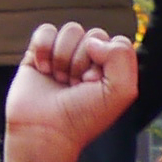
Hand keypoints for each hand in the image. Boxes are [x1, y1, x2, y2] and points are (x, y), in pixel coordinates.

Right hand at [4, 22, 139, 161]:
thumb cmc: (83, 117)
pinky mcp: (39, 53)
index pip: (117, 42)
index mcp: (111, 69)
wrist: (44, 131)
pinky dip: (44, 48)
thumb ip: (122, 56)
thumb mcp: (121, 92)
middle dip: (84, 61)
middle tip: (76, 86)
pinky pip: (45, 30)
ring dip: (64, 57)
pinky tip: (43, 69)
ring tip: (60, 80)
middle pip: (94, 34)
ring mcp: (64, 56)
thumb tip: (94, 40)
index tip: (95, 84)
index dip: (107, 60)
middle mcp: (90, 61)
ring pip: (71, 30)